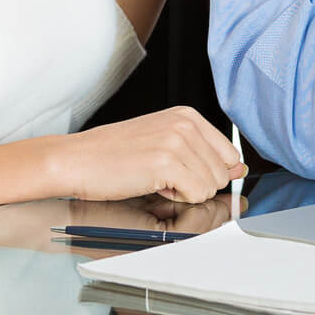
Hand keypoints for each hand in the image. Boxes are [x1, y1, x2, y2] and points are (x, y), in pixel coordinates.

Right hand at [46, 106, 245, 204]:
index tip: (179, 171)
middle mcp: (186, 123)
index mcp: (188, 115)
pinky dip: (176, 200)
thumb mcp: (163, 144)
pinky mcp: (167, 161)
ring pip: (211, 187)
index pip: (230, 154)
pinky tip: (152, 185)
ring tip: (153, 178)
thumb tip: (238, 169)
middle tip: (161, 176)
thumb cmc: (112, 155)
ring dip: (184, 192)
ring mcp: (178, 141)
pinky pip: (196, 195)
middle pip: (223, 173)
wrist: (75, 160)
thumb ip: (203, 154)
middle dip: (195, 184)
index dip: (206, 173)